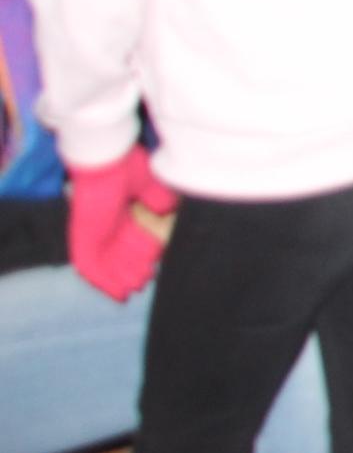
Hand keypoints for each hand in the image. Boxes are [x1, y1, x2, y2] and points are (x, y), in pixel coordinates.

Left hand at [65, 147, 176, 301]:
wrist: (104, 158)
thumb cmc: (127, 166)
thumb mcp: (151, 185)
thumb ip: (160, 201)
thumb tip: (169, 216)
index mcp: (121, 210)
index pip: (133, 237)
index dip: (144, 252)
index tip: (155, 265)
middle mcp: (106, 223)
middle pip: (120, 253)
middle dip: (132, 268)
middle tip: (146, 281)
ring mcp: (93, 232)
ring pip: (107, 264)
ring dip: (120, 278)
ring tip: (135, 289)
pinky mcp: (83, 238)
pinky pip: (90, 267)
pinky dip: (103, 282)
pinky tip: (117, 294)